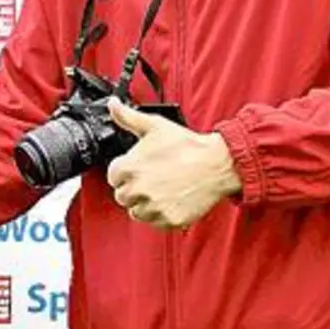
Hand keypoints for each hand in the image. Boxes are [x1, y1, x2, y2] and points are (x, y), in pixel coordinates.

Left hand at [105, 98, 240, 229]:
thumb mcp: (154, 126)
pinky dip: (160, 214)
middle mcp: (138, 190)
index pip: (113, 177)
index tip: (138, 168)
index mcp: (130, 168)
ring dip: (145, 203)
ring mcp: (154, 207)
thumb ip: (128, 117)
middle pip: (123, 196)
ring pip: (137, 212)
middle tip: (151, 179)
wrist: (216, 164)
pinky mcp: (169, 220)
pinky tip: (170, 199)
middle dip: (133, 188)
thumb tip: (113, 105)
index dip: (125, 171)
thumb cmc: (187, 145)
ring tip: (161, 189)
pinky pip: (155, 223)